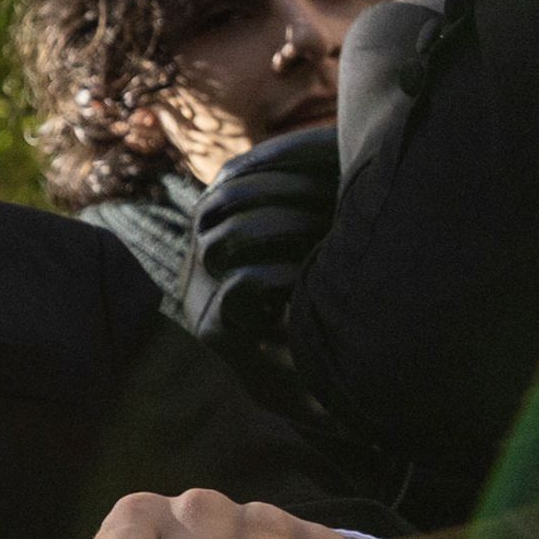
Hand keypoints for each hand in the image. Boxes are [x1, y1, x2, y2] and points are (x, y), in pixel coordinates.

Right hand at [184, 123, 340, 357]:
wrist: (322, 394)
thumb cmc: (326, 313)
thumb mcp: (315, 245)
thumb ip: (305, 200)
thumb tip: (330, 145)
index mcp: (220, 234)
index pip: (231, 177)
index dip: (275, 160)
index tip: (329, 150)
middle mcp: (200, 263)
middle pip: (224, 200)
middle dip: (284, 189)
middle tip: (338, 192)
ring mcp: (202, 299)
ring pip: (223, 239)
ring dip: (279, 227)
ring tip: (325, 232)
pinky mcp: (216, 334)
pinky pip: (238, 286)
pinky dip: (276, 274)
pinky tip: (309, 276)